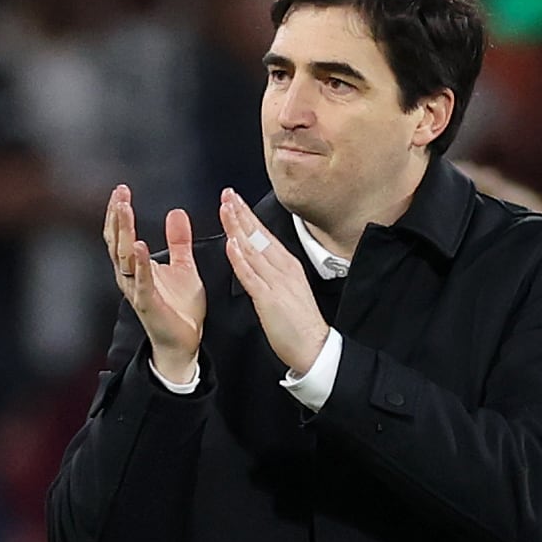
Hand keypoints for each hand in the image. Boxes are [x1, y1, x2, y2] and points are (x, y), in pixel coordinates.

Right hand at [102, 185, 203, 378]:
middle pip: (117, 241)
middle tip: (120, 193)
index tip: (121, 190)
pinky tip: (139, 245)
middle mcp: (129, 277)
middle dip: (118, 216)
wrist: (184, 342)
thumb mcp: (184, 266)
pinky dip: (139, 263)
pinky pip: (141, 281)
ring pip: (124, 256)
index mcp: (136, 267)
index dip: (119, 213)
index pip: (121, 235)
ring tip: (125, 209)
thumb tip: (176, 212)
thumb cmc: (180, 308)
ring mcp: (137, 290)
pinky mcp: (148, 303)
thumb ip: (178, 241)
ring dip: (124, 232)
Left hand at [212, 193, 328, 377]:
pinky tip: (231, 245)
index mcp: (288, 266)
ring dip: (238, 228)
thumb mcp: (289, 289)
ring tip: (226, 210)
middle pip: (258, 236)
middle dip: (241, 213)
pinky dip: (241, 259)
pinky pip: (252, 276)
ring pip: (253, 250)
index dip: (248, 216)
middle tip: (227, 194)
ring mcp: (276, 283)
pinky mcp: (269, 299)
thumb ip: (273, 273)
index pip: (264, 235)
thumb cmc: (300, 323)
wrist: (315, 347)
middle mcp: (283, 269)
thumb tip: (257, 259)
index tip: (235, 200)